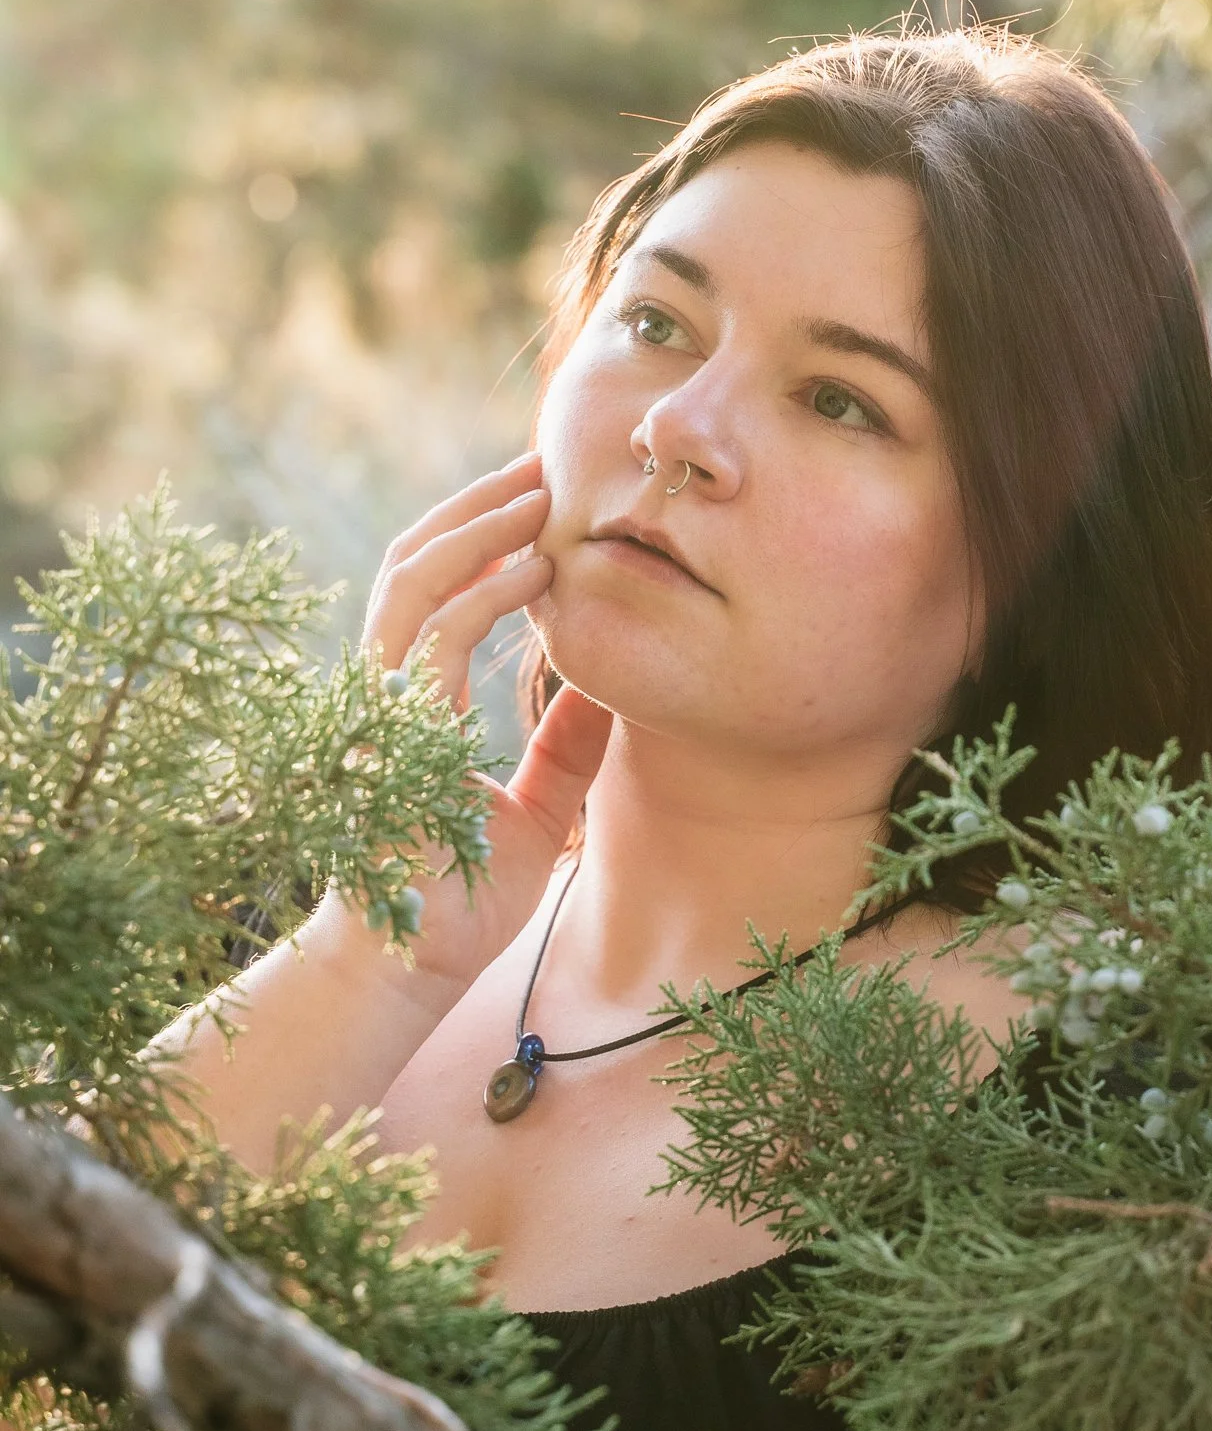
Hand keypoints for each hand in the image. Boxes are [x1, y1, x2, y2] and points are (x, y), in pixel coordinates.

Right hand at [353, 451, 609, 995]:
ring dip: (479, 528)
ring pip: (413, 580)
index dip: (482, 533)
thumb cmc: (462, 901)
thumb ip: (565, 749)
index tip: (545, 495)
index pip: (433, 587)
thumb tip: (611, 691)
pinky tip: (536, 566)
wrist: (410, 970)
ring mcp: (380, 705)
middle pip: (414, 561)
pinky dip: (482, 591)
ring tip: (543, 492)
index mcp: (411, 700)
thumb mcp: (535, 809)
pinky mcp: (393, 732)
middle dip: (478, 504)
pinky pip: (433, 637)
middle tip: (547, 461)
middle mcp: (383, 689)